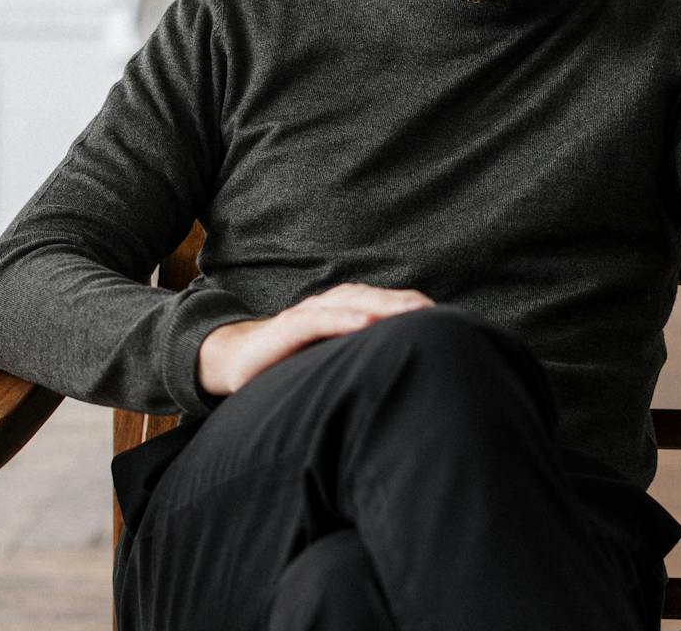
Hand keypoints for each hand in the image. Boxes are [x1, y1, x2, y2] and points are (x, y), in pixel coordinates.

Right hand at [197, 283, 434, 396]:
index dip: (413, 308)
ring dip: (384, 305)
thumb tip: (402, 381)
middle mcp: (328, 307)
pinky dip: (343, 319)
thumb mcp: (329, 364)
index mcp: (342, 313)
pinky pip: (318, 320)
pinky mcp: (287, 328)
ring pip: (351, 302)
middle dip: (407, 303)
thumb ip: (359, 363)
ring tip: (414, 312)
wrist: (232, 361)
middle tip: (440, 314)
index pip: (385, 305)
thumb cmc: (287, 364)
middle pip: (375, 298)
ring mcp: (307, 315)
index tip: (448, 320)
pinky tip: (366, 323)